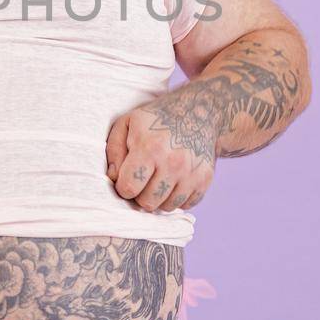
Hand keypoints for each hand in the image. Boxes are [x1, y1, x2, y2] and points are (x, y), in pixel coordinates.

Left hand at [105, 82, 219, 212]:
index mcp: (150, 147)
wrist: (198, 112)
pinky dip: (177, 197)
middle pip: (147, 202)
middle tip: (143, 178)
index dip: (123, 185)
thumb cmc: (156, 119)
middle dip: (140, 194)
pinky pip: (185, 205)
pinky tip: (173, 180)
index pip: (128, 188)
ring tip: (158, 178)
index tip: (126, 177)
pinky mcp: (205, 180)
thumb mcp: (127, 123)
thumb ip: (114, 151)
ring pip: (166, 207)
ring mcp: (191, 173)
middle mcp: (173, 162)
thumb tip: (113, 178)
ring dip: (159, 197)